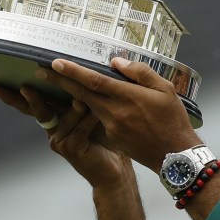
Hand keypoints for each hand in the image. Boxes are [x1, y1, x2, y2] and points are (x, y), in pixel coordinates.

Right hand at [0, 84, 128, 188]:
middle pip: (36, 109)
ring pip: (64, 115)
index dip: (16, 94)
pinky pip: (78, 128)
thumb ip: (83, 97)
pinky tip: (97, 117)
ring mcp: (59, 139)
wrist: (115, 168)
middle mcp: (53, 128)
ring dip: (78, 108)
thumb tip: (79, 72)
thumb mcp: (93, 113)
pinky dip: (88, 121)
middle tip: (25, 88)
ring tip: (86, 102)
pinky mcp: (70, 147)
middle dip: (28, 98)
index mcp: (56, 117)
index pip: (34, 102)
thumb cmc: (106, 138)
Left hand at [36, 58, 201, 171]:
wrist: (176, 156)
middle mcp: (115, 113)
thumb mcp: (165, 90)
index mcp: (127, 98)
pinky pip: (101, 120)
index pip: (93, 81)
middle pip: (82, 94)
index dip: (72, 71)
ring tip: (66, 85)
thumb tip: (116, 63)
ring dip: (76, 96)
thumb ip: (140, 73)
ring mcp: (112, 128)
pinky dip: (96, 111)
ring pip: (90, 107)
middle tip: (43, 72)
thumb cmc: (174, 121)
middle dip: (61, 82)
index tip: (54, 63)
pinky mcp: (114, 138)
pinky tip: (98, 106)